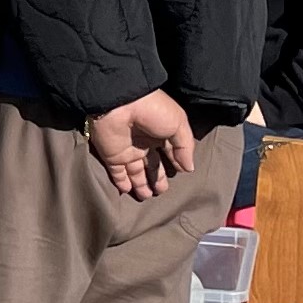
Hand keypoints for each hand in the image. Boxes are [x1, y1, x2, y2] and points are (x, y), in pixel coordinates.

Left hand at [84, 90, 198, 200]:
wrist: (122, 105)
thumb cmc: (154, 112)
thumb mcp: (178, 125)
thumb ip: (185, 148)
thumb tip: (189, 169)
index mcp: (161, 133)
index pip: (169, 153)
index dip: (175, 164)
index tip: (181, 175)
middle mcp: (144, 143)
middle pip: (152, 165)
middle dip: (157, 179)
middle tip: (161, 192)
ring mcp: (127, 151)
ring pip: (135, 173)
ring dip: (141, 185)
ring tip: (147, 197)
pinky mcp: (112, 157)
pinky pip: (117, 173)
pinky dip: (122, 183)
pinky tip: (129, 191)